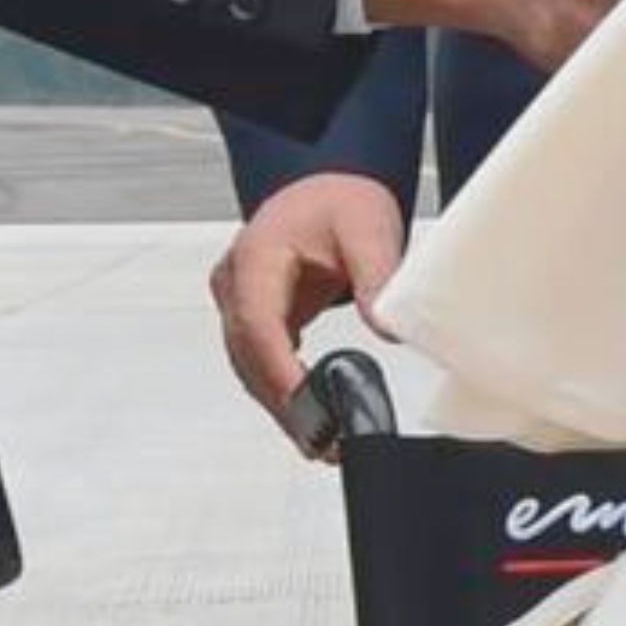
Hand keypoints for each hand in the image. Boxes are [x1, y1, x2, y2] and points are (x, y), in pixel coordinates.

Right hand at [215, 173, 408, 420]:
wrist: (325, 182)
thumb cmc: (340, 199)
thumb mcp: (368, 229)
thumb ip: (378, 276)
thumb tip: (389, 328)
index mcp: (256, 258)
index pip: (258, 325)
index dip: (279, 371)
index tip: (306, 407)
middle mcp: (236, 283)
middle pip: (249, 356)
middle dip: (284, 403)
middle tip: (323, 444)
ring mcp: (240, 300)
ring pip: (250, 365)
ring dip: (282, 405)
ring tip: (322, 444)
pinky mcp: (255, 315)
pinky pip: (261, 359)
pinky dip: (283, 389)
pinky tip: (312, 418)